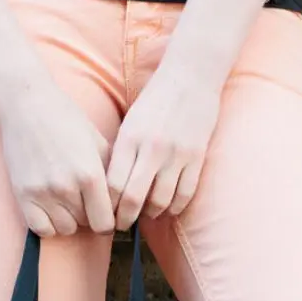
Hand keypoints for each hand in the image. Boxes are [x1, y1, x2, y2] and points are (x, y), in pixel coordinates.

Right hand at [0, 78, 114, 238]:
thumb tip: (123, 203)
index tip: (107, 213)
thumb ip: (111, 175)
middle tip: (85, 199)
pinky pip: (41, 229)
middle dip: (90, 215)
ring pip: (65, 228)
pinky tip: (51, 207)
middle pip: (86, 225)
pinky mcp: (23, 195)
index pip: (106, 222)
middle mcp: (66, 187)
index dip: (109, 220)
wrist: (27, 104)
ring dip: (69, 219)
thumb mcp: (99, 142)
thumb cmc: (66, 120)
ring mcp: (42, 193)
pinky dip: (49, 224)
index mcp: (90, 175)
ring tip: (68, 200)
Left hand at [107, 65, 220, 230]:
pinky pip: (184, 194)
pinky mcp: (197, 156)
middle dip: (124, 218)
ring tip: (145, 215)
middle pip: (133, 198)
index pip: (112, 184)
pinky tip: (167, 208)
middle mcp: (151, 148)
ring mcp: (176, 154)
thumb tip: (109, 189)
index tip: (104, 214)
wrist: (192, 75)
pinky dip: (174, 207)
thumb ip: (121, 153)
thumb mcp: (130, 122)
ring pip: (160, 201)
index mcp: (129, 138)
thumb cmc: (156, 99)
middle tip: (120, 226)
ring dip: (150, 214)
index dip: (106, 206)